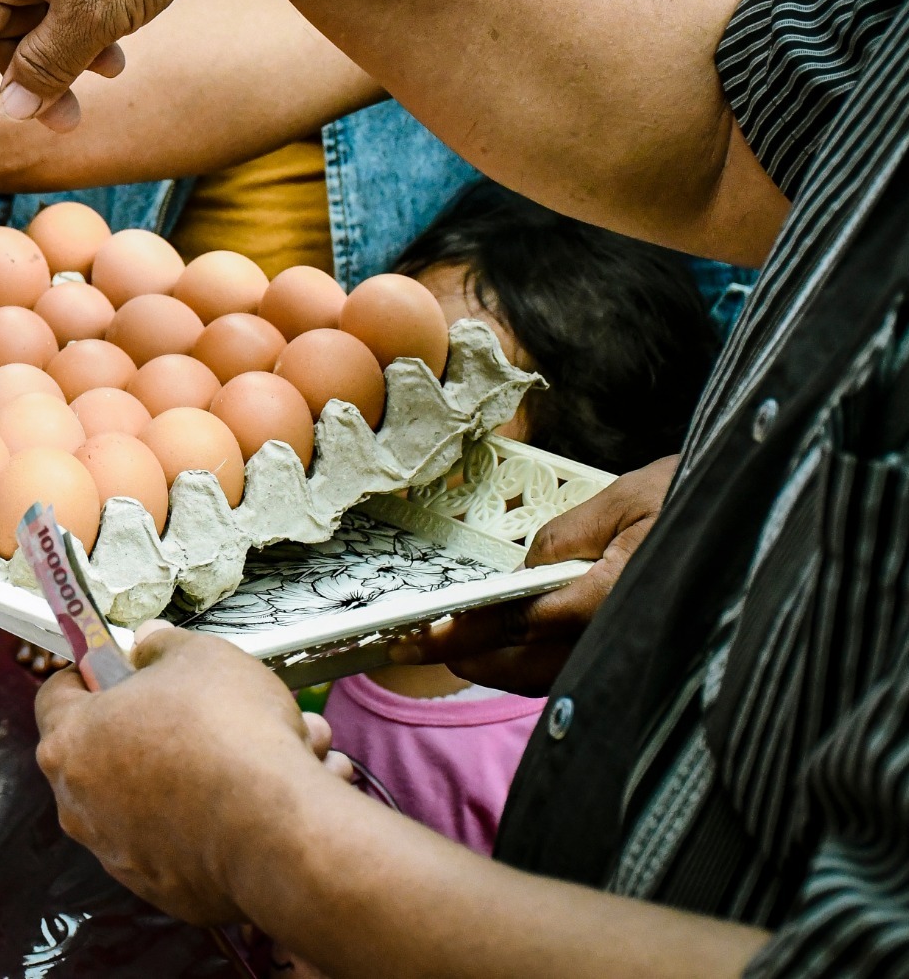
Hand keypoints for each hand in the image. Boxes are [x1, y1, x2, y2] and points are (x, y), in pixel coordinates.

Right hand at [0, 0, 231, 136]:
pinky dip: (86, 30)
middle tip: (62, 124)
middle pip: (5, 24)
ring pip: (42, 14)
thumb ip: (45, 67)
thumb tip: (10, 111)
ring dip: (66, 57)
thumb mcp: (90, 16)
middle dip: (32, 76)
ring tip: (106, 78)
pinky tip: (115, 53)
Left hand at [34, 621, 342, 924]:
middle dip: (164, 725)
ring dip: (204, 771)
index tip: (120, 667)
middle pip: (112, 749)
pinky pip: (185, 840)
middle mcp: (82, 805)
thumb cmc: (230, 739)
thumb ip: (163, 646)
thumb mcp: (199, 656)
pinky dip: (219, 818)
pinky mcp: (164, 888)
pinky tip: (269, 795)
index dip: (92, 674)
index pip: (56, 696)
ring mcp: (120, 853)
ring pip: (158, 797)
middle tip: (208, 708)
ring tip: (272, 747)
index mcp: (71, 742)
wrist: (277, 832)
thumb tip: (150, 645)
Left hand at [388, 455, 677, 693]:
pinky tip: (503, 649)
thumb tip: (520, 570)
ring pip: (546, 679)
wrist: (769, 523)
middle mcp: (620, 638)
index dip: (465, 631)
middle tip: (409, 644)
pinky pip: (573, 677)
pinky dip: (530, 668)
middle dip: (466, 656)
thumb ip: (567, 537)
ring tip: (443, 647)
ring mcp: (631, 657)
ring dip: (493, 667)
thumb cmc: (702, 500)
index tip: (419, 633)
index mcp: (613, 595)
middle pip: (523, 665)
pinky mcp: (639, 661)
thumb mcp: (631, 499)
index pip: (520, 622)